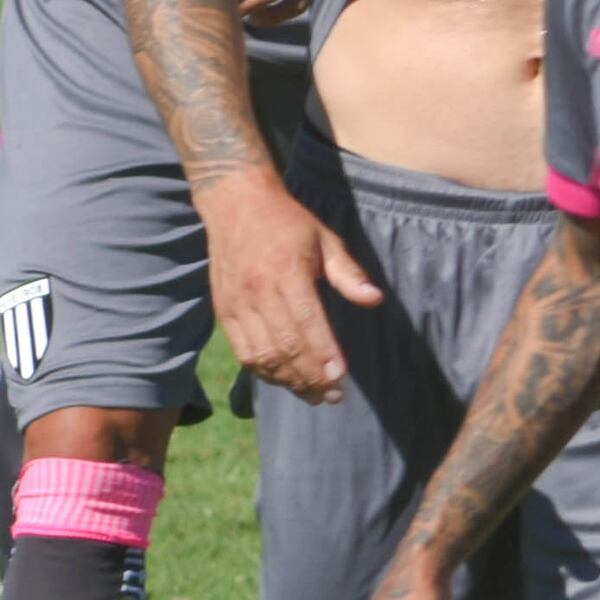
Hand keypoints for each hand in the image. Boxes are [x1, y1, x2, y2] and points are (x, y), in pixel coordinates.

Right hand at [198, 176, 381, 403]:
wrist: (235, 203)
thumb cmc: (287, 222)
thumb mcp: (325, 238)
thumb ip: (348, 273)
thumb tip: (375, 299)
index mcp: (287, 271)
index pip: (307, 323)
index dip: (323, 355)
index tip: (340, 377)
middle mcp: (258, 290)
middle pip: (285, 347)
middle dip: (311, 377)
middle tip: (332, 396)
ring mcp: (237, 303)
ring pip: (262, 356)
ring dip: (288, 381)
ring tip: (313, 395)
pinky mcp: (224, 311)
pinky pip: (243, 352)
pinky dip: (264, 372)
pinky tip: (284, 380)